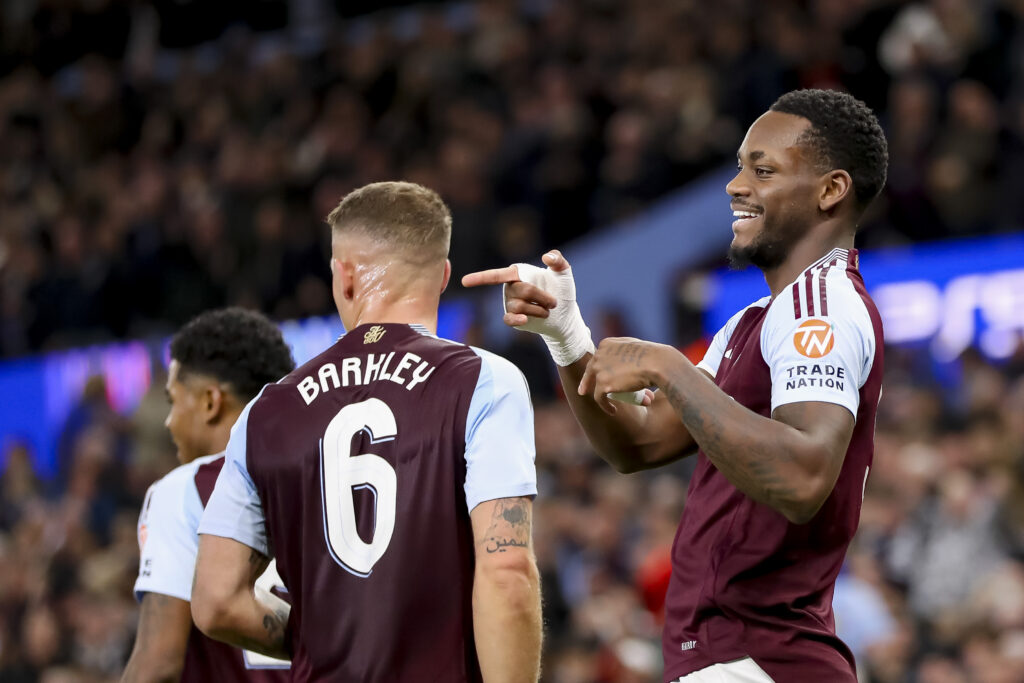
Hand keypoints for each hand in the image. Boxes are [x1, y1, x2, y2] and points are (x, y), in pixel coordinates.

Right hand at [462, 251, 594, 366]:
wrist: (564, 315)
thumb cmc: (562, 290)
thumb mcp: (563, 272)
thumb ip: (557, 259)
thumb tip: (546, 256)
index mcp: (517, 274)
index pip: (496, 275)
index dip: (480, 278)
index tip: (464, 282)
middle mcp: (510, 288)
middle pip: (522, 290)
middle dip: (542, 296)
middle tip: (553, 302)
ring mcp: (510, 304)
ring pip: (519, 306)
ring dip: (539, 309)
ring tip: (547, 311)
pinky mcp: (513, 319)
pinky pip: (509, 319)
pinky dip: (517, 319)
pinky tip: (524, 320)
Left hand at [578, 338, 659, 413]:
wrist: (656, 363)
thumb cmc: (652, 356)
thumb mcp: (634, 347)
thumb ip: (624, 352)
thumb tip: (624, 363)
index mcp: (606, 344)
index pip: (597, 358)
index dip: (596, 369)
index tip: (594, 377)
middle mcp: (599, 355)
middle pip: (590, 371)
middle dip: (586, 382)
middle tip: (582, 391)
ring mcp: (600, 369)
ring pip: (595, 386)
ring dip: (603, 397)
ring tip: (612, 406)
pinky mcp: (603, 383)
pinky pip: (599, 398)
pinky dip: (605, 406)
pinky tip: (612, 410)